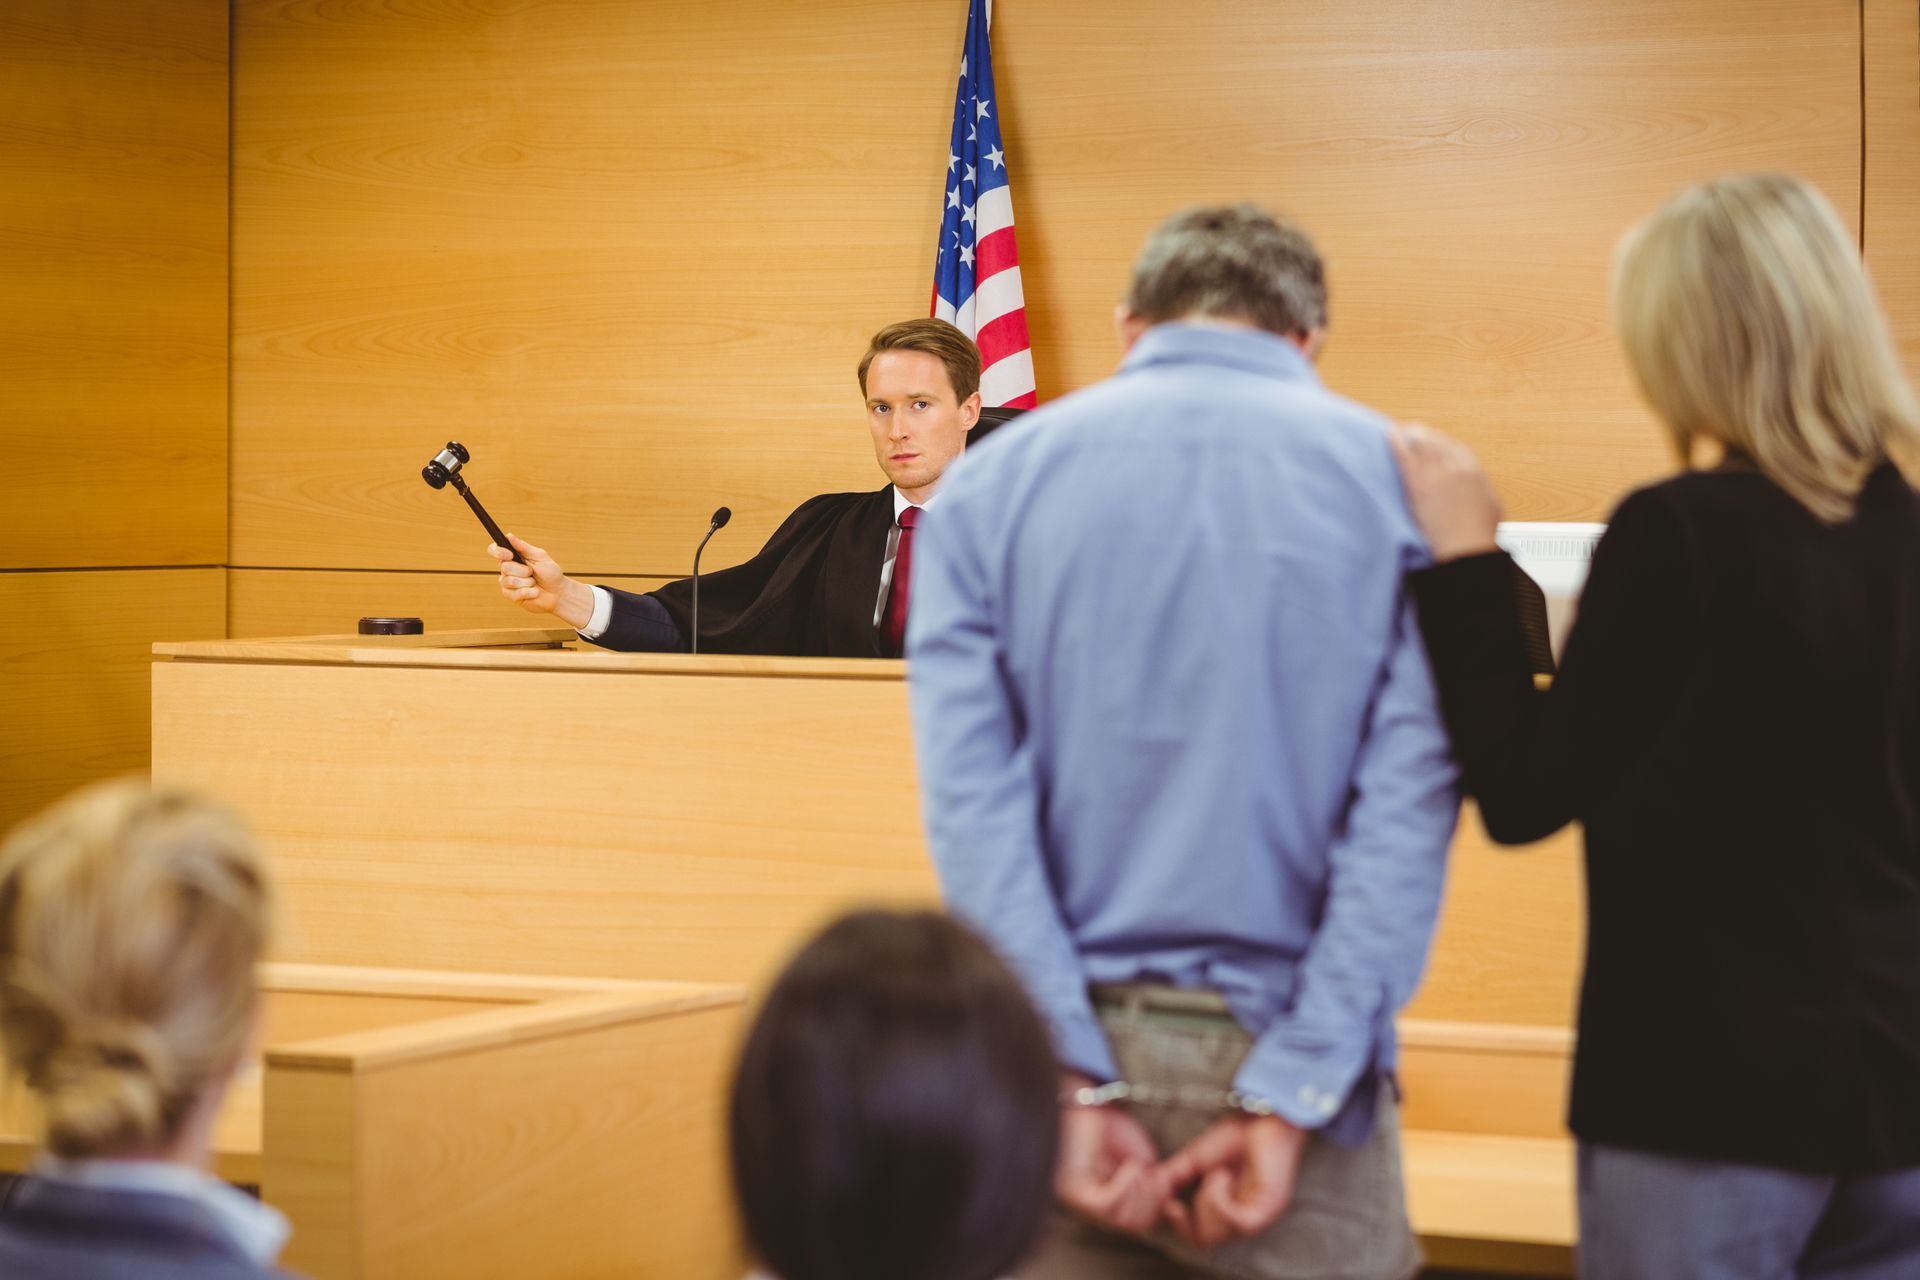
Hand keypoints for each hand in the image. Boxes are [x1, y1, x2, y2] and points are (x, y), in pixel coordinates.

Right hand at [489, 534, 593, 628]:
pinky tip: (534, 592)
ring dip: (527, 582)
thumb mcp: (539, 557)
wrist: (557, 593)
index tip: (510, 555)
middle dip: (523, 571)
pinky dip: (528, 592)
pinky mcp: (510, 595)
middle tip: (532, 572)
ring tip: (534, 583)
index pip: (495, 550)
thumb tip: (509, 535)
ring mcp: (507, 583)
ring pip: (509, 581)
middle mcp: (507, 569)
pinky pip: (513, 593)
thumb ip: (524, 547)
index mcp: (513, 556)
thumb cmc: (550, 573)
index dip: (498, 552)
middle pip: (504, 567)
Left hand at [1055, 1075, 1173, 1234]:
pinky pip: (1107, 1206)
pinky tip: (1130, 1166)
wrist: (1086, 1099)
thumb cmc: (1110, 1126)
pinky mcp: (1073, 1191)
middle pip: (1134, 1226)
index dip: (1160, 1206)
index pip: (1140, 1223)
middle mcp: (1093, 1208)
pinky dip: (1127, 1187)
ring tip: (1139, 1167)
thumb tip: (1174, 1206)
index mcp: (1112, 1203)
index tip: (1170, 1183)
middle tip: (1157, 1175)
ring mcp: (1081, 1201)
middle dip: (1154, 1200)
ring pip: (1123, 1221)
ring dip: (1142, 1192)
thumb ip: (1156, 1183)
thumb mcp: (1142, 1158)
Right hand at [1159, 1114, 1306, 1248]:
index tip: (1170, 1205)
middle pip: (1205, 1241)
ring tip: (1215, 1175)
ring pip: (1218, 1234)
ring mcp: (1256, 1216)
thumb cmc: (1237, 1136)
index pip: (1200, 1237)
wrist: (1262, 1117)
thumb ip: (1177, 1176)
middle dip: (1188, 1220)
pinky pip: (1237, 1223)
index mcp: (1228, 1210)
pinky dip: (1219, 1200)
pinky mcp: (1267, 1210)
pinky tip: (1224, 1176)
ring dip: (1206, 1202)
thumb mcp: (1197, 1159)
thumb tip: (1154, 1190)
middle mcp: (1242, 1218)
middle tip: (1182, 1198)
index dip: (1180, 1227)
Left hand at [1388, 422, 1502, 561]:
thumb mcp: (1490, 501)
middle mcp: (1455, 467)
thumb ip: (1478, 484)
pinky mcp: (1418, 486)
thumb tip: (1471, 480)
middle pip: (1436, 442)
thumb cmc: (1479, 531)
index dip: (1441, 442)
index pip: (1455, 447)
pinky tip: (1391, 436)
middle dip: (1424, 435)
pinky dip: (1397, 444)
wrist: (1465, 547)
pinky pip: (1405, 458)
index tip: (1433, 440)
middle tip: (1413, 431)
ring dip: (1410, 435)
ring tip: (1400, 430)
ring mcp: (1435, 475)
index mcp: (1474, 470)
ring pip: (1420, 445)